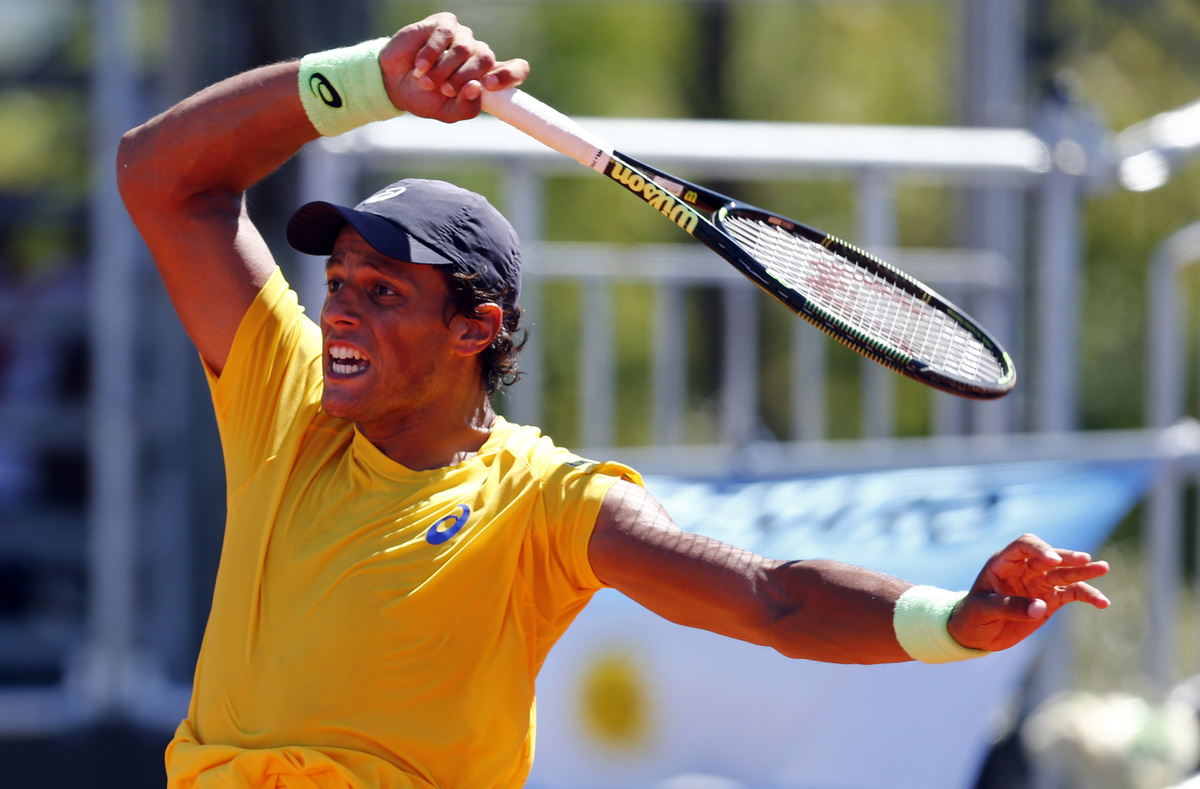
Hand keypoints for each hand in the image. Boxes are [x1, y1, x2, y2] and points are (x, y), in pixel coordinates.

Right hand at [379, 13, 529, 121]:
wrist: (393, 83)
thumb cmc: (424, 98)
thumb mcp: (447, 112)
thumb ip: (466, 107)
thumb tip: (477, 89)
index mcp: (486, 77)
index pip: (517, 69)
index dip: (510, 74)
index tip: (491, 85)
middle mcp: (478, 54)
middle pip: (487, 59)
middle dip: (464, 77)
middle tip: (445, 90)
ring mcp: (463, 37)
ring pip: (465, 48)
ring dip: (444, 69)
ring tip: (426, 81)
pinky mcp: (445, 24)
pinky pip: (446, 34)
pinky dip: (432, 53)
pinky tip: (420, 64)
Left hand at [947, 533, 1109, 651]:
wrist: (975, 634)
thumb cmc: (971, 616)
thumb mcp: (982, 610)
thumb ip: (1009, 607)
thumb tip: (1040, 607)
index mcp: (1003, 563)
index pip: (1023, 545)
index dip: (1038, 549)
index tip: (1052, 560)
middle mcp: (1024, 569)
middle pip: (1049, 557)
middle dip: (1066, 557)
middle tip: (1085, 560)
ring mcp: (1038, 584)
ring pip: (1065, 574)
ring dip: (1084, 572)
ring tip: (1103, 568)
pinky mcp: (1049, 600)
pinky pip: (1071, 594)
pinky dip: (1087, 596)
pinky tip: (1102, 602)